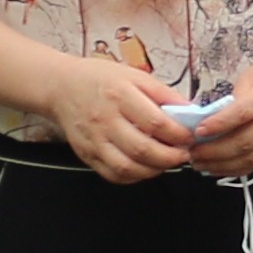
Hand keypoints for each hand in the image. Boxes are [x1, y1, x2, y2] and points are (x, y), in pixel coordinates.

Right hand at [39, 56, 197, 185]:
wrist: (62, 87)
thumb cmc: (100, 79)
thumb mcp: (135, 75)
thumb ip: (163, 94)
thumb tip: (190, 111)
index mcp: (120, 96)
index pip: (156, 122)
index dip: (179, 134)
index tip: (190, 136)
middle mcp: (105, 120)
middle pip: (143, 149)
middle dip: (171, 157)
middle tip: (183, 154)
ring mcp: (94, 141)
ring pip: (128, 167)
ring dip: (154, 170)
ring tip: (166, 162)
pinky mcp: (87, 155)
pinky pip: (113, 175)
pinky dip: (134, 177)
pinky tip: (145, 167)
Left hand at [173, 44, 252, 175]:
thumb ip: (236, 96)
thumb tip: (211, 120)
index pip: (243, 113)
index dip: (218, 125)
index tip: (197, 132)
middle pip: (247, 141)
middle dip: (215, 151)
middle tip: (192, 153)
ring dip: (223, 164)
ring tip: (201, 163)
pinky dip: (239, 168)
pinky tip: (220, 166)